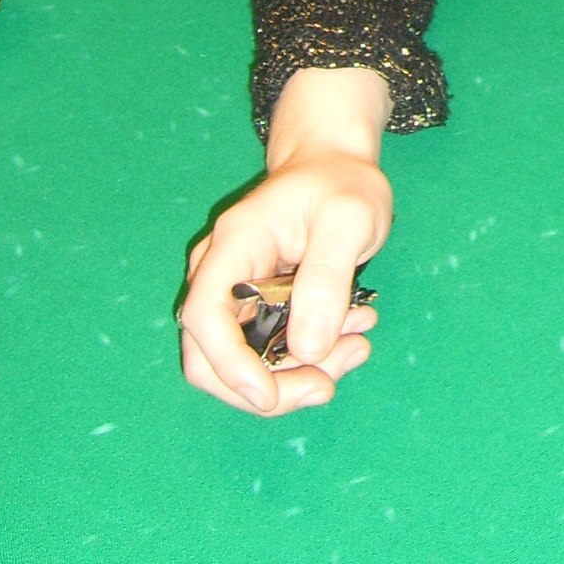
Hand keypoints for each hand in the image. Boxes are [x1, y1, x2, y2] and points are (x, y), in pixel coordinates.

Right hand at [178, 149, 391, 413]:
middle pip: (213, 357)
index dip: (230, 366)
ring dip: (298, 373)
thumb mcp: (349, 219)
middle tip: (327, 385)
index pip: (205, 317)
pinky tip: (353, 335)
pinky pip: (270, 353)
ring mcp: (236, 295)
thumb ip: (328, 278)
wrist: (338, 168)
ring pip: (245, 364)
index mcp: (233, 245)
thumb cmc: (342, 184)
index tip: (270, 395)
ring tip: (359, 345)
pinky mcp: (258, 310)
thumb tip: (308, 350)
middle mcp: (221, 274)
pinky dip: (309, 359)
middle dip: (269, 385)